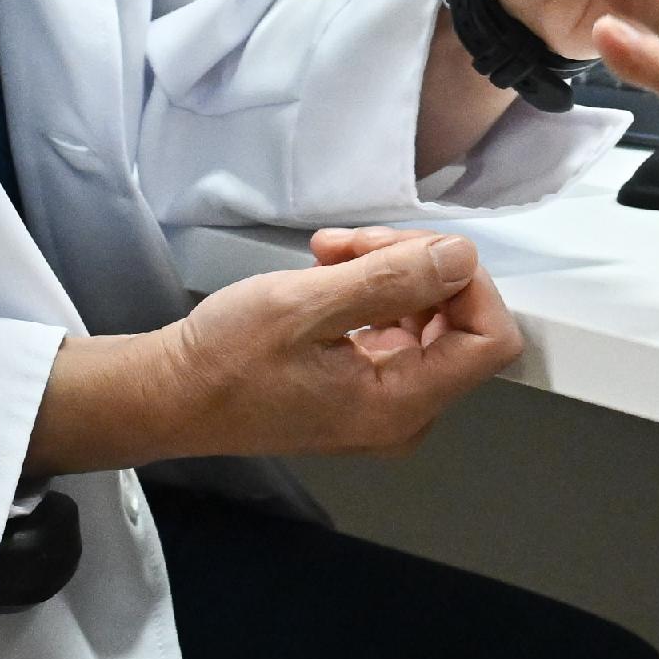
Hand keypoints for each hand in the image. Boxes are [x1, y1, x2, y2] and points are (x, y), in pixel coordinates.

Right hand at [29, 230, 522, 475]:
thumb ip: (392, 281)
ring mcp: (384, 400)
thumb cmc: (224, 359)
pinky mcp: (362, 384)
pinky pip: (396, 327)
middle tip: (357, 245)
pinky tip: (329, 268)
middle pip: (460, 321)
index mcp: (399, 406)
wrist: (168, 393)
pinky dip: (371, 289)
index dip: (467, 283)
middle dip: (418, 267)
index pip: (489, 339)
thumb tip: (461, 257)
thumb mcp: (307, 305)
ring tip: (332, 252)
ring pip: (427, 315)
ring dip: (388, 270)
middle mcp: (403, 413)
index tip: (414, 251)